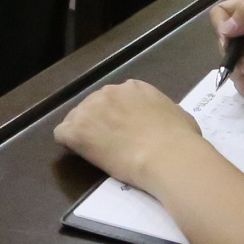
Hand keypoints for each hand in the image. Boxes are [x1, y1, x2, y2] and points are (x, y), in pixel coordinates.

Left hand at [53, 78, 199, 189]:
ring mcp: (90, 109)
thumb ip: (163, 112)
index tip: (123, 132)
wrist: (168, 155)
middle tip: (111, 144)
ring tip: (96, 152)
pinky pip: (62, 134)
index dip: (117, 117)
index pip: (115, 99)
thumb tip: (164, 120)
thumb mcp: (179, 116)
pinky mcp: (77, 130)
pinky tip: (81, 154)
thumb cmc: (181, 139)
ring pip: (76, 118)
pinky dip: (69, 144)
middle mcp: (109, 92)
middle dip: (99, 123)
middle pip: (94, 106)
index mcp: (134, 88)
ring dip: (84, 133)